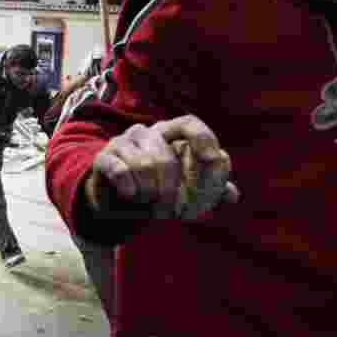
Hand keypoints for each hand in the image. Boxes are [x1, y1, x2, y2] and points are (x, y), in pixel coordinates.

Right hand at [86, 115, 238, 215]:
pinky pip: (120, 170)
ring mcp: (122, 142)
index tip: (212, 158)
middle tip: (171, 213)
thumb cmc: (158, 192)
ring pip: (144, 165)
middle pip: (166, 157)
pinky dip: (130, 189)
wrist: (117, 204)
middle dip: (172, 192)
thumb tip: (232, 195)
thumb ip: (211, 192)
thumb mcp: (187, 193)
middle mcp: (146, 133)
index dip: (203, 137)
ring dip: (151, 194)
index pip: (188, 123)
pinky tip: (131, 196)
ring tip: (151, 207)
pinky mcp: (104, 158)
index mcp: (169, 135)